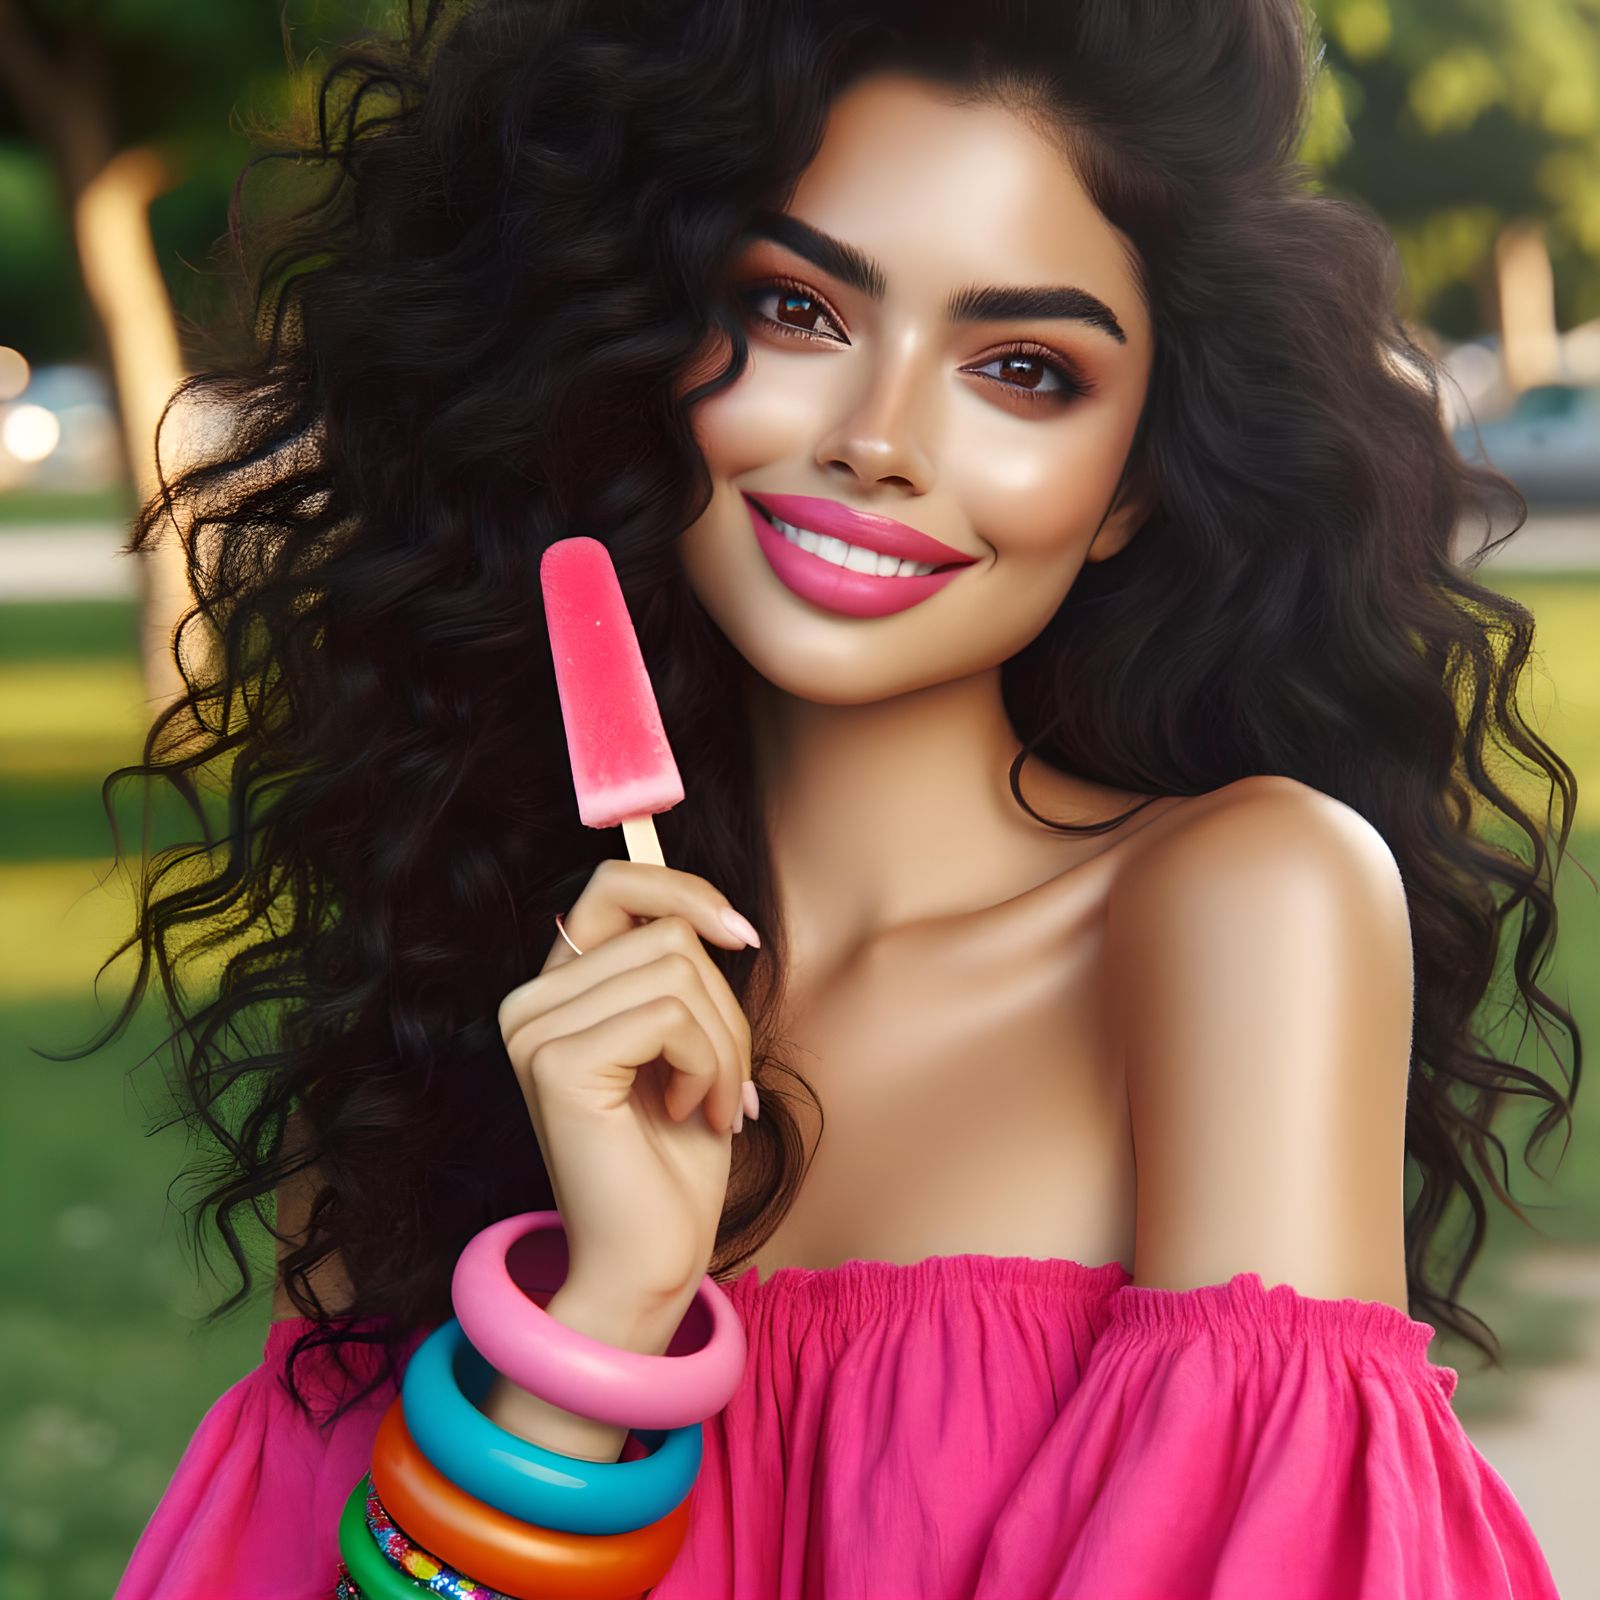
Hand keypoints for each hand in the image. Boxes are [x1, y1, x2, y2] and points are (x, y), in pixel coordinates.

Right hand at [497, 859, 758, 1311]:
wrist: (648, 1259)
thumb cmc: (674, 1157)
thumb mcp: (688, 1043)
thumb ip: (680, 975)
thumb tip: (718, 914)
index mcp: (558, 990)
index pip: (614, 885)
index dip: (684, 891)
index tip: (741, 938)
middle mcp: (530, 1001)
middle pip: (666, 932)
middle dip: (724, 1007)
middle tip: (730, 1082)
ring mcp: (534, 1030)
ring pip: (677, 970)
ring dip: (723, 1043)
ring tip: (714, 1103)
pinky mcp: (556, 1062)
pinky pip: (668, 1015)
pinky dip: (708, 1063)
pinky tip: (693, 1112)